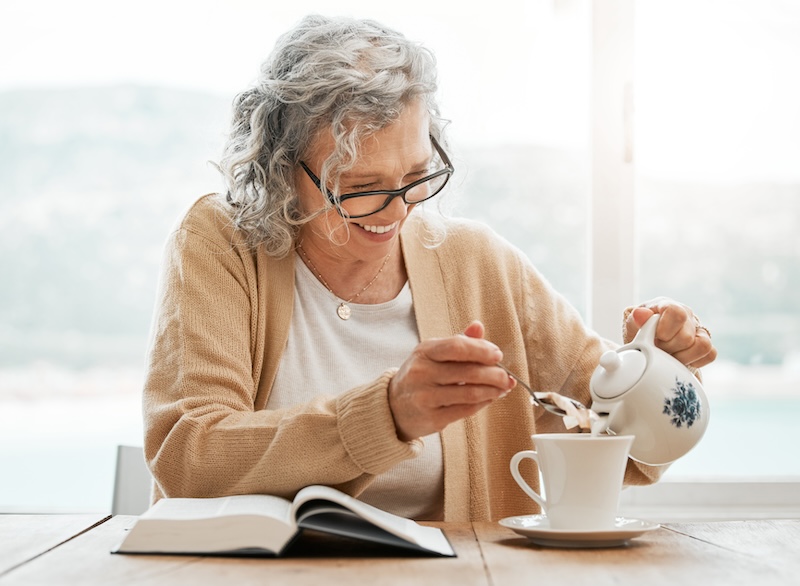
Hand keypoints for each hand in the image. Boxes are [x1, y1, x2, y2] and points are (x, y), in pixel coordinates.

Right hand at [388, 320, 513, 440]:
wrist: (394, 407)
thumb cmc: (421, 376)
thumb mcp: (434, 354)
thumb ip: (458, 341)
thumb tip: (478, 326)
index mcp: (424, 351)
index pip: (457, 346)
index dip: (481, 350)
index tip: (498, 355)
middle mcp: (422, 372)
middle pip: (468, 372)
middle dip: (494, 374)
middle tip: (506, 377)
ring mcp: (425, 396)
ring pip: (470, 393)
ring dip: (492, 391)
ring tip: (502, 389)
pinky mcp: (432, 417)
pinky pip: (465, 410)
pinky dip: (483, 404)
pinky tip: (489, 399)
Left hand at [624, 297, 716, 367]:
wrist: (647, 343)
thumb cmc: (640, 332)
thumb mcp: (633, 325)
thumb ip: (635, 319)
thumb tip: (640, 314)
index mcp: (668, 306)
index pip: (676, 313)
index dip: (665, 329)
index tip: (655, 338)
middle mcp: (687, 315)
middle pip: (686, 336)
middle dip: (668, 348)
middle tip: (657, 349)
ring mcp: (699, 330)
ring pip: (702, 345)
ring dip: (682, 357)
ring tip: (667, 356)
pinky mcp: (707, 345)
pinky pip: (710, 354)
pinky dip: (694, 361)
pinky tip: (680, 360)